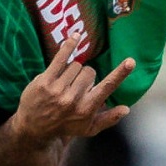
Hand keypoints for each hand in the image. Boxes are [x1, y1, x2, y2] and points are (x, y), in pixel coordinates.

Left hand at [11, 36, 134, 145]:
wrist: (34, 128)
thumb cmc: (65, 127)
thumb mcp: (89, 129)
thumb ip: (108, 118)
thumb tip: (127, 108)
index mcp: (87, 109)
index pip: (107, 88)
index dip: (120, 74)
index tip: (131, 61)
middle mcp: (74, 99)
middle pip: (89, 71)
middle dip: (85, 76)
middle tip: (76, 87)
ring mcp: (58, 89)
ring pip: (75, 65)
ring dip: (72, 71)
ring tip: (65, 83)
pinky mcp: (45, 80)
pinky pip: (61, 57)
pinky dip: (69, 46)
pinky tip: (75, 36)